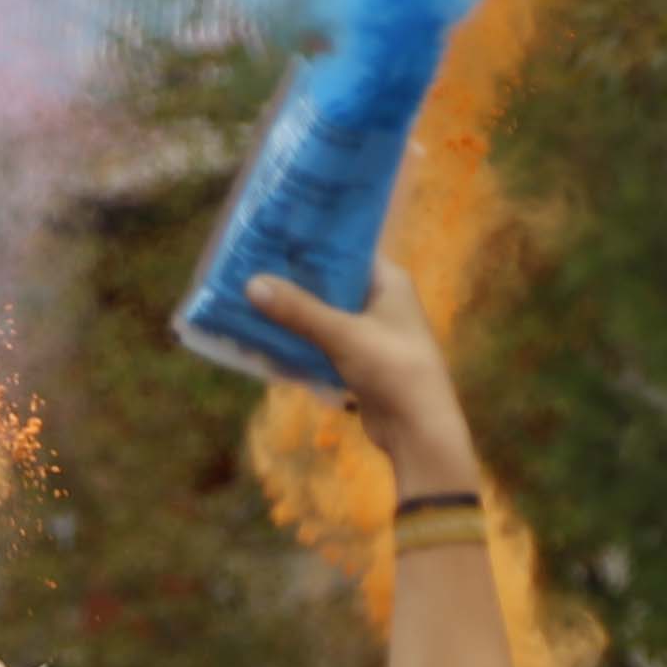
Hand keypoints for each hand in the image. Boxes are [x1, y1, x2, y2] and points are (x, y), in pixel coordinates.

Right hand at [240, 259, 483, 490]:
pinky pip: (322, 343)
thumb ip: (298, 310)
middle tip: (250, 269)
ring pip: (323, 315)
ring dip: (292, 314)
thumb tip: (252, 283)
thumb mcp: (343, 334)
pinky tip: (266, 339)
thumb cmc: (392, 368)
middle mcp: (381, 301)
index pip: (346, 250)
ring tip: (249, 301)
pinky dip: (299, 341)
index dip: (311, 244)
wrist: (417, 428)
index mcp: (389, 281)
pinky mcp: (359, 361)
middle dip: (293, 281)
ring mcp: (370, 332)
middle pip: (330, 283)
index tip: (273, 237)